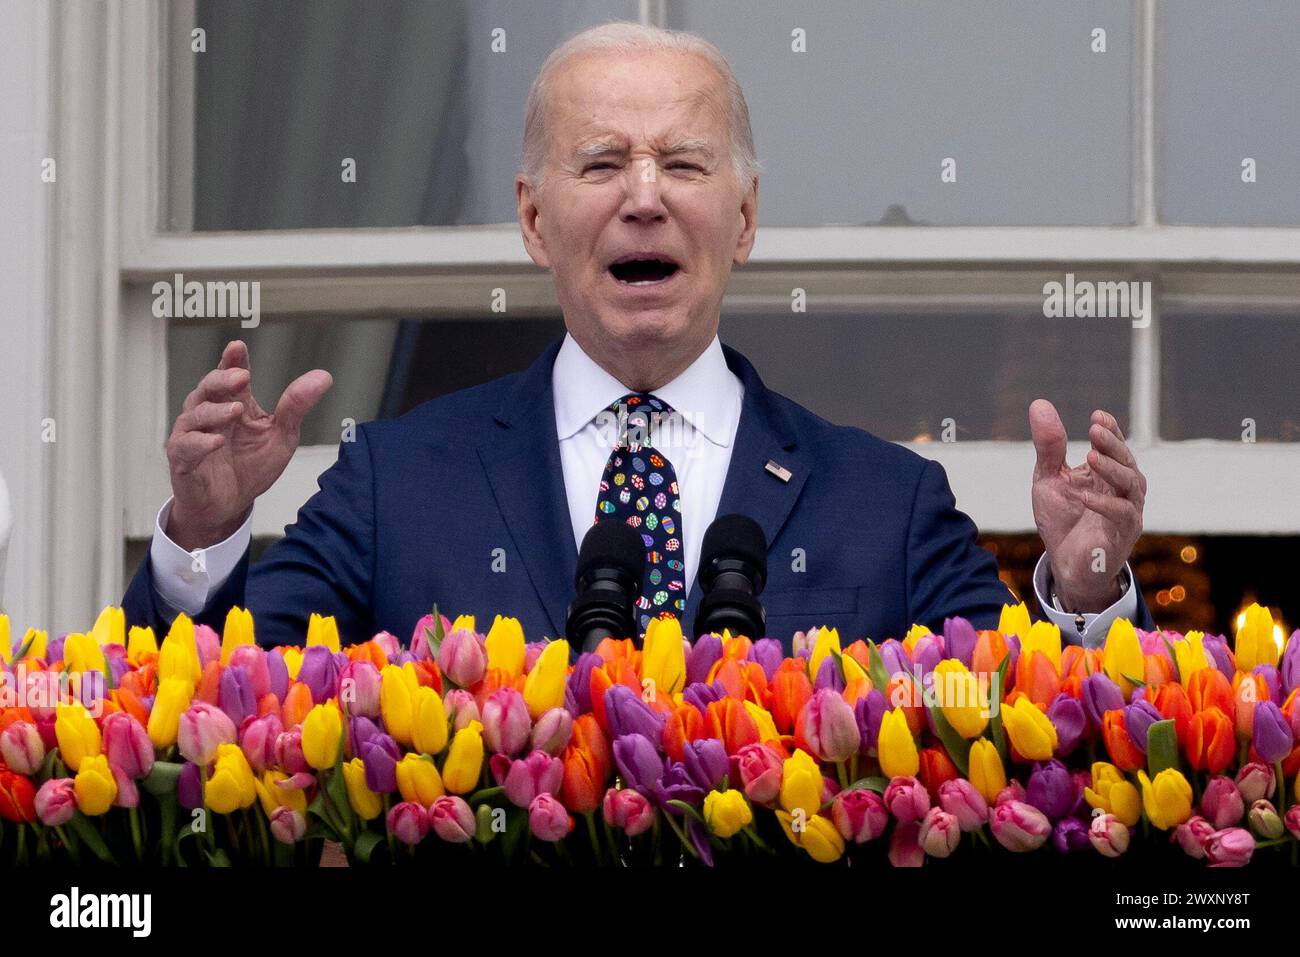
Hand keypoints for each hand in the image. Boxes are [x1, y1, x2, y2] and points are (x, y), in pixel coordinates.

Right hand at [165, 340, 332, 549]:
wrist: (231, 506)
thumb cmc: (252, 466)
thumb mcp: (281, 435)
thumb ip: (296, 407)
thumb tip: (324, 376)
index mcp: (233, 403)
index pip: (230, 375)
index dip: (232, 360)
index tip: (238, 346)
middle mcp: (208, 414)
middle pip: (207, 388)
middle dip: (221, 379)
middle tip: (241, 376)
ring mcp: (192, 436)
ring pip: (195, 415)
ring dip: (215, 411)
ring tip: (236, 409)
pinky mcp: (182, 461)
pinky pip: (185, 448)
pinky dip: (200, 443)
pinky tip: (216, 441)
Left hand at [1029, 400, 1144, 612]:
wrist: (1064, 563)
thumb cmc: (1062, 519)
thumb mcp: (1048, 478)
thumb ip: (1049, 447)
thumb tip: (1039, 404)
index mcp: (1106, 472)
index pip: (1114, 445)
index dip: (1110, 430)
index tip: (1097, 416)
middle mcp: (1122, 488)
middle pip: (1126, 460)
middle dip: (1113, 444)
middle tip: (1096, 429)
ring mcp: (1127, 509)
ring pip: (1132, 484)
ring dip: (1113, 469)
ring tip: (1092, 457)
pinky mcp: (1123, 533)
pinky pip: (1123, 515)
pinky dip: (1105, 505)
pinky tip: (1086, 496)